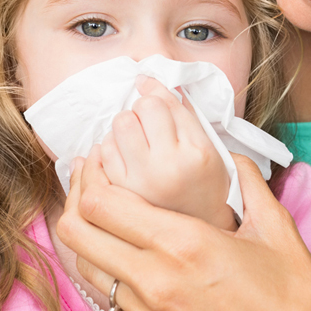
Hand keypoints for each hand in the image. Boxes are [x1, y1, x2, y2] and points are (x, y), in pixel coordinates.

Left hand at [56, 153, 310, 310]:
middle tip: (93, 182)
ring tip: (111, 218)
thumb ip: (247, 181)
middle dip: (77, 201)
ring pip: (89, 270)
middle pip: (77, 235)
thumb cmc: (297, 301)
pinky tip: (141, 259)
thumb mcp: (276, 228)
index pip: (103, 204)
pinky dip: (118, 273)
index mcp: (184, 245)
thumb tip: (230, 156)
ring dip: (91, 240)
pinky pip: (118, 301)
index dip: (92, 175)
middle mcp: (156, 282)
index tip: (101, 159)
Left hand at [100, 76, 234, 230]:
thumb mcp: (209, 146)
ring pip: (117, 128)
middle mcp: (168, 166)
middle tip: (148, 124)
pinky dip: (109, 148)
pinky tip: (123, 155)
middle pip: (137, 110)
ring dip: (124, 128)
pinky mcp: (121, 194)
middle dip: (140, 110)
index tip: (147, 87)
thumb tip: (148, 82)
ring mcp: (142, 182)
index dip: (153, 90)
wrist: (200, 228)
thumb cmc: (206, 183)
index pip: (164, 102)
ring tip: (136, 141)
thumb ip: (184, 113)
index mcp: (196, 152)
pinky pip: (102, 153)